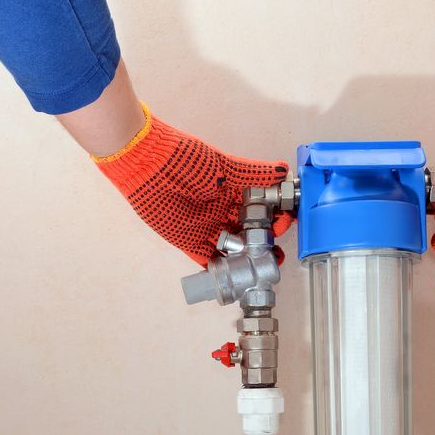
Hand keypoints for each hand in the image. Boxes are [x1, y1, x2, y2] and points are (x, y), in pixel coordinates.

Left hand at [95, 104, 289, 265]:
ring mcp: (206, 227)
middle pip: (248, 230)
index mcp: (231, 190)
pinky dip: (222, 267)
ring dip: (247, 257)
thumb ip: (254, 173)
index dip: (274, 216)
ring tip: (262, 266)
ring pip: (233, 247)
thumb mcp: (224, 166)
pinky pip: (209, 258)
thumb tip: (284, 172)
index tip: (285, 221)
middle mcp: (220, 210)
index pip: (259, 207)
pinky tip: (237, 274)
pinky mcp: (189, 242)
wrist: (148, 165)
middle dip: (264, 241)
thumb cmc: (186, 160)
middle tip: (276, 251)